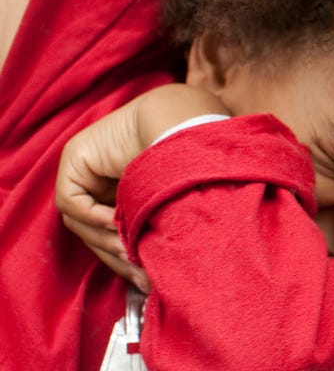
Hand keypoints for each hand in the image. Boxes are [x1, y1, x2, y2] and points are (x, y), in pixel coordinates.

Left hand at [55, 84, 229, 292]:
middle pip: (94, 232)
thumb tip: (150, 281)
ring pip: (80, 221)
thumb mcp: (167, 205)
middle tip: (140, 275)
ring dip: (104, 241)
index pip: (111, 234)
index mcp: (124, 191)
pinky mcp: (75, 160)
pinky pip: (71, 201)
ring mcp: (85, 170)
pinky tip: (116, 223)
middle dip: (116, 256)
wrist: (186, 123)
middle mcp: (102, 181)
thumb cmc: (190, 161)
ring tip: (131, 251)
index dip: (125, 260)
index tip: (145, 279)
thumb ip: (153, 231)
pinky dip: (91, 217)